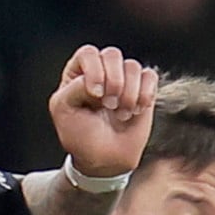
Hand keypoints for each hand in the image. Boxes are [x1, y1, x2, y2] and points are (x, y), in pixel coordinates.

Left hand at [48, 45, 158, 180]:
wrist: (104, 160)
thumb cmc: (80, 136)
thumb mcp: (64, 110)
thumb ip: (75, 87)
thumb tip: (100, 80)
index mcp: (78, 73)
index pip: (88, 54)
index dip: (94, 70)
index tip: (95, 95)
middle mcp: (101, 71)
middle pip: (112, 55)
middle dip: (113, 81)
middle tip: (109, 105)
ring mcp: (123, 79)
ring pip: (132, 66)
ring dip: (128, 93)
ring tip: (121, 114)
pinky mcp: (143, 89)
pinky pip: (150, 77)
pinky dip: (145, 94)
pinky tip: (136, 111)